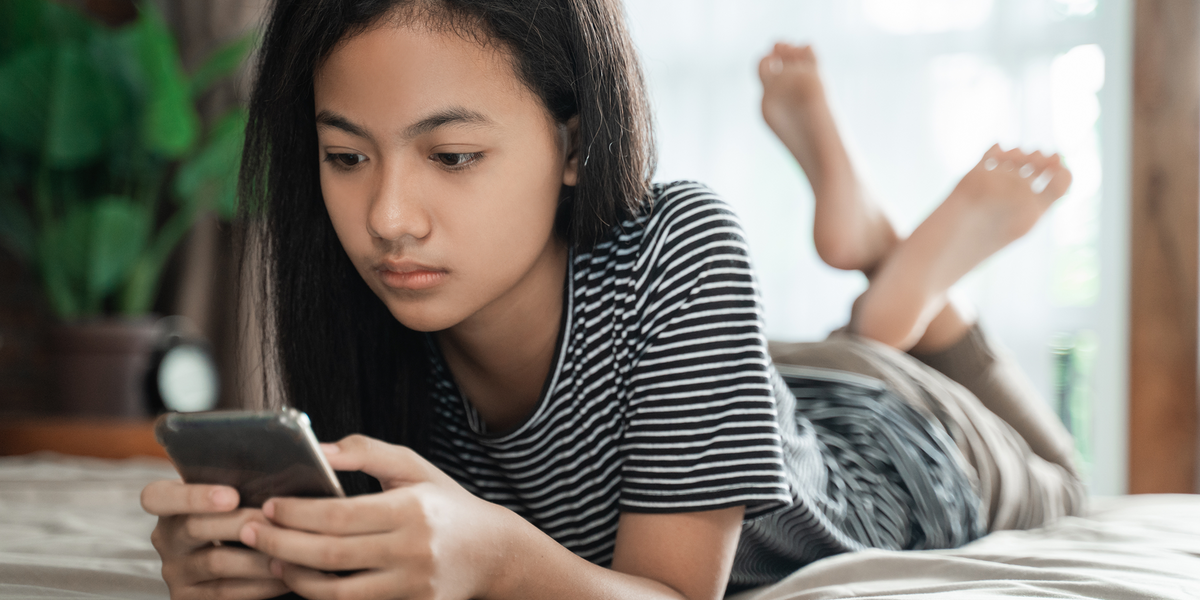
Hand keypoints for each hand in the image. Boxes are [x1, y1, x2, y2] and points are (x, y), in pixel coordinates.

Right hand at [141, 480, 288, 599]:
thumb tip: (286, 475)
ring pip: (216, 562)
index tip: (231, 496)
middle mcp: (166, 538)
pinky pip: (225, 592)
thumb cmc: (237, 516)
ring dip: (257, 558)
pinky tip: (284, 575)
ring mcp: (174, 570)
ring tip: (288, 551)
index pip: (157, 497)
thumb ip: (242, 483)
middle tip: (276, 522)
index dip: (192, 496)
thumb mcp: (229, 496)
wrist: (234, 563)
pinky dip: (260, 585)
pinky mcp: (187, 597)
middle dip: (241, 523)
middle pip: (194, 527)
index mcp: (169, 504)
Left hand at [237, 435, 513, 599]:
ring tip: (270, 558)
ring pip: (337, 593)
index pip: (340, 515)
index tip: (267, 506)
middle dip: (281, 543)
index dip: (296, 514)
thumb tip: (319, 447)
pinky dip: (321, 597)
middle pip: (331, 555)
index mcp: (412, 509)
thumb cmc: (445, 504)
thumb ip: (366, 452)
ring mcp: (411, 587)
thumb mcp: (414, 467)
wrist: (491, 553)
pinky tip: (302, 579)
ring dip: (295, 577)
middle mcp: (413, 551)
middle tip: (247, 531)